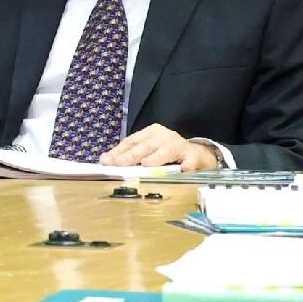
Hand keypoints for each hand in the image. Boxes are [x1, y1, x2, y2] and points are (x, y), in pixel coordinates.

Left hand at [101, 124, 223, 174]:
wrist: (197, 154)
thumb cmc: (167, 153)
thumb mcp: (149, 149)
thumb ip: (130, 154)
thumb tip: (105, 160)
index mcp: (151, 132)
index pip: (132, 141)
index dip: (118, 151)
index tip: (106, 161)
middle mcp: (164, 136)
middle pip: (145, 146)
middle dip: (130, 156)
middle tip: (118, 164)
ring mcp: (180, 145)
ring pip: (166, 151)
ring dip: (156, 157)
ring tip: (146, 164)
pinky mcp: (193, 156)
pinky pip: (190, 161)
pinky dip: (187, 165)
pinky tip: (184, 169)